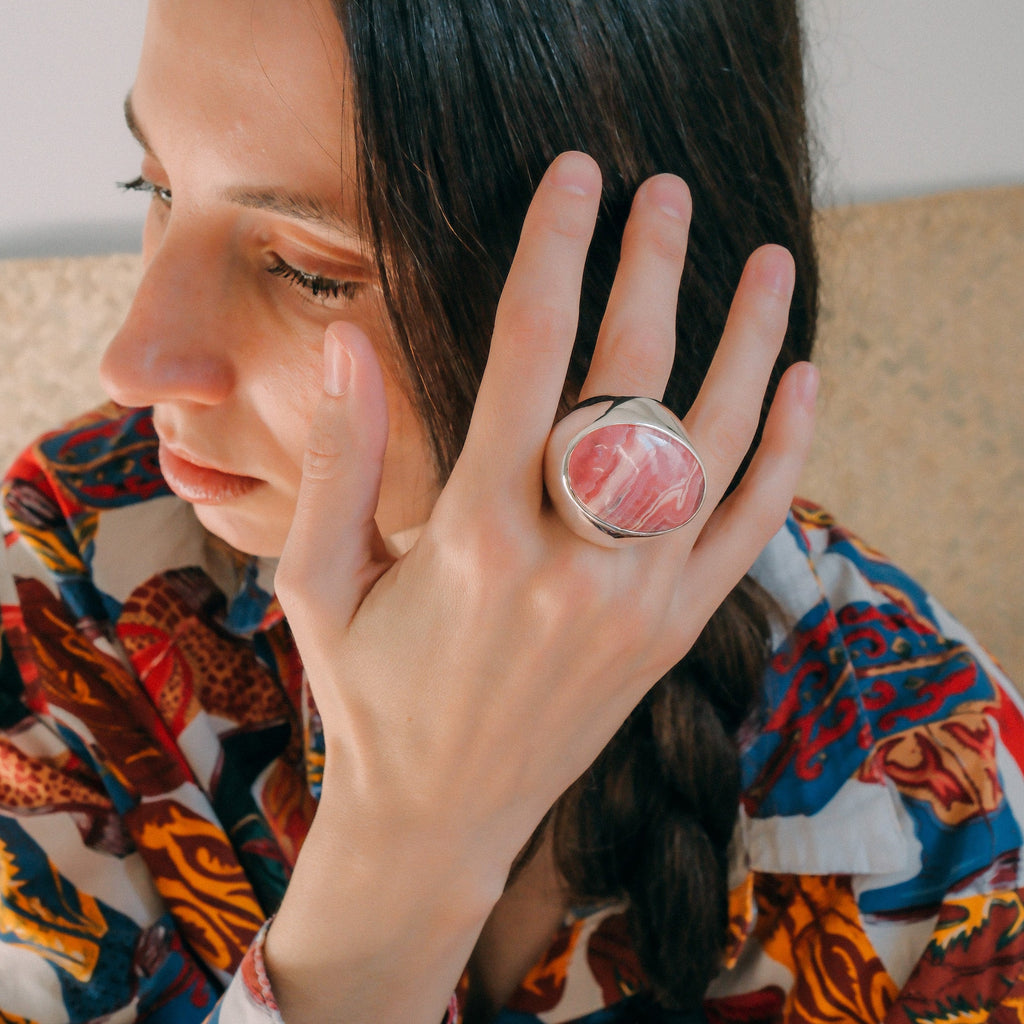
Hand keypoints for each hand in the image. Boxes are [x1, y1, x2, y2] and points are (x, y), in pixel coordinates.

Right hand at [266, 152, 817, 1022]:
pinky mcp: (671, 634)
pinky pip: (744, 531)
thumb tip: (342, 341)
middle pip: (632, 381)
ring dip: (748, 345)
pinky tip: (802, 383)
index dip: (554, 251)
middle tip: (665, 191)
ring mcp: (636, 601)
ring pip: (712, 447)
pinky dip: (783, 454)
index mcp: (474, 539)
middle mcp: (570, 563)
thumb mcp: (318, 581)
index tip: (574, 180)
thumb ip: (338, 459)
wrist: (440, 817)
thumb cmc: (370, 695)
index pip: (529, 355)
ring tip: (770, 260)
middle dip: (651, 269)